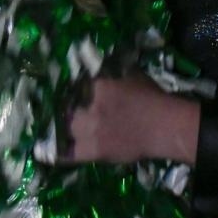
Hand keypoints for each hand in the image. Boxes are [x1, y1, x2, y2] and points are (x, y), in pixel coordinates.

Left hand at [62, 74, 199, 164]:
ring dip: (64, 128)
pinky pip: (70, 154)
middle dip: (67, 109)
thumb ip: (116, 70)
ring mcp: (90, 130)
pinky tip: (51, 152)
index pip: (77, 85)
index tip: (73, 92)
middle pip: (67, 108)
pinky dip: (61, 153)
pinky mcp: (94, 150)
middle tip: (68, 111)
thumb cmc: (154, 99)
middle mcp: (90, 108)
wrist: (166, 127)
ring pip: (66, 128)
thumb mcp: (133, 75)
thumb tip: (106, 63)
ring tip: (63, 129)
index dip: (74, 90)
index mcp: (98, 86)